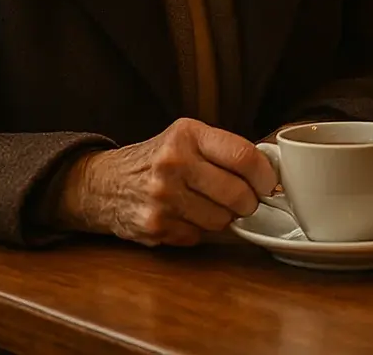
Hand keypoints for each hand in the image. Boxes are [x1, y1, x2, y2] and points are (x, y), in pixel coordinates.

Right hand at [52, 118, 275, 245]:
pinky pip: (199, 236)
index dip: (265, 175)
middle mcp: (173, 164)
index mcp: (187, 135)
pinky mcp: (155, 226)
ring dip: (224, 218)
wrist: (103, 184)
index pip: (243, 156)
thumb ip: (223, 149)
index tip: (269, 183)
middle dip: (248, 202)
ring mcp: (162, 198)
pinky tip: (186, 216)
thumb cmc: (156, 159)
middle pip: (237, 194)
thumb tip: (270, 173)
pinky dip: (199, 230)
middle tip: (245, 200)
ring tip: (209, 205)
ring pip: (222, 220)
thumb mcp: (185, 137)